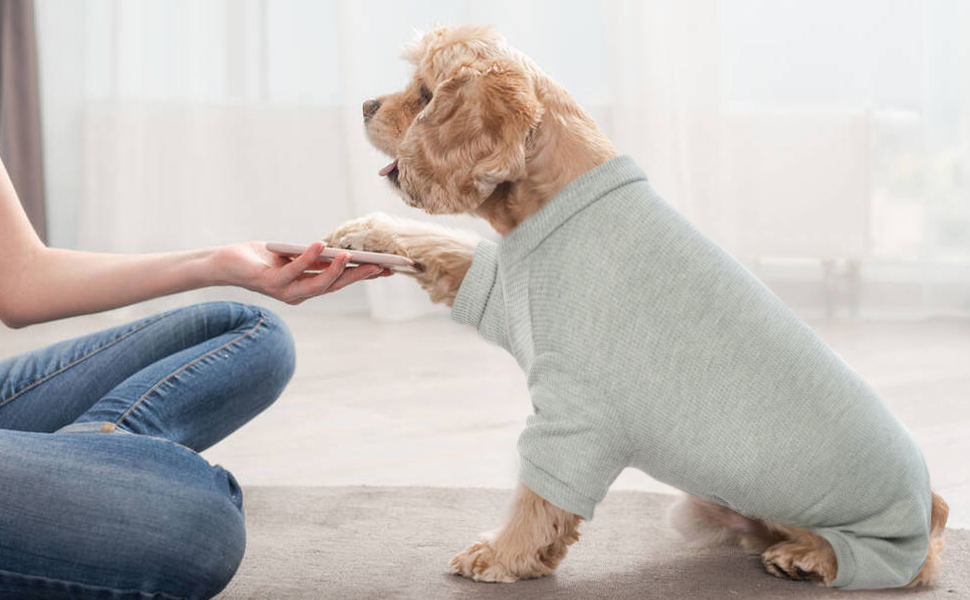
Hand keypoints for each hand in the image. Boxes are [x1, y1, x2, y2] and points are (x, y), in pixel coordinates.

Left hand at [211, 241, 390, 304]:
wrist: (226, 263)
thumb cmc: (261, 258)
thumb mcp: (293, 257)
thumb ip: (313, 258)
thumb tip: (341, 250)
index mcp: (307, 287)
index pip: (341, 282)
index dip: (364, 277)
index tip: (387, 269)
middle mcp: (298, 294)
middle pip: (334, 286)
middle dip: (359, 277)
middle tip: (381, 266)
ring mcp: (285, 291)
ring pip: (317, 284)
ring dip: (336, 271)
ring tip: (352, 256)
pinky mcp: (270, 282)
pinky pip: (293, 270)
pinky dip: (308, 258)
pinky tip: (320, 244)